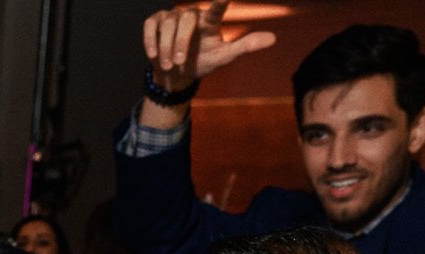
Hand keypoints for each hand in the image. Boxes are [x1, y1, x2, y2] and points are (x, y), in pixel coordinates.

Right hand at [143, 2, 276, 99]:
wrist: (176, 74)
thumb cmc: (203, 61)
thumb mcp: (224, 57)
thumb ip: (245, 46)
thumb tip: (273, 38)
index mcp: (211, 21)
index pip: (218, 7)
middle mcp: (193, 15)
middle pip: (186, 19)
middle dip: (180, 42)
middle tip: (179, 63)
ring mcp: (173, 17)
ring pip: (168, 24)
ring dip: (166, 47)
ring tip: (169, 66)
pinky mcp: (156, 22)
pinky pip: (151, 26)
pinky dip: (151, 40)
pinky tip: (153, 55)